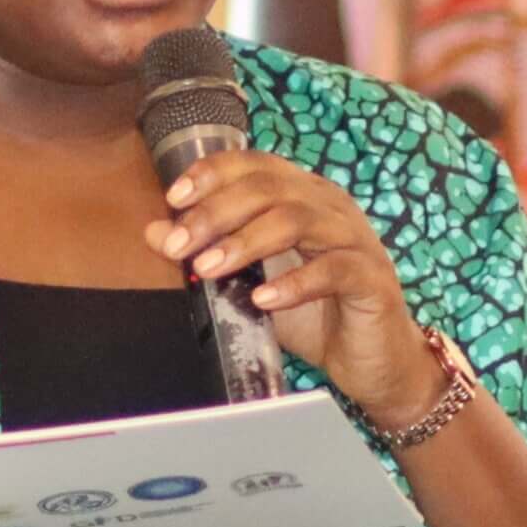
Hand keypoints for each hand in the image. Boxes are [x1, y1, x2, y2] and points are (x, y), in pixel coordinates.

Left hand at [145, 150, 444, 428]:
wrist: (372, 361)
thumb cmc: (313, 315)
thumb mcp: (250, 283)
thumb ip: (208, 254)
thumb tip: (155, 232)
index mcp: (303, 196)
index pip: (256, 165)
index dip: (214, 173)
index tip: (173, 198)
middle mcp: (330, 207)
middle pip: (270, 188)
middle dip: (216, 213)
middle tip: (179, 246)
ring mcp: (355, 240)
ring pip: (297, 220)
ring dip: (246, 242)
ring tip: (209, 269)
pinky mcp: (372, 279)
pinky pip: (333, 270)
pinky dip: (294, 283)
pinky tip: (263, 299)